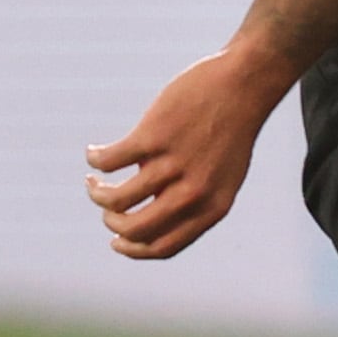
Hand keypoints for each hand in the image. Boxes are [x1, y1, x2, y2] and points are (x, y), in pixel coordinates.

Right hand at [86, 46, 290, 259]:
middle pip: (134, 229)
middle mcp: (193, 193)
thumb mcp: (223, 177)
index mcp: (212, 208)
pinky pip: (109, 161)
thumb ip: (193, 201)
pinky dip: (95, 159)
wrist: (244, 86)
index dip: (133, 250)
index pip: (164, 248)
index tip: (115, 240)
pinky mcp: (153, 137)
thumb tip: (146, 212)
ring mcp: (173, 166)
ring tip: (93, 181)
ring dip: (96, 193)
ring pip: (116, 199)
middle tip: (104, 205)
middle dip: (111, 223)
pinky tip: (94, 153)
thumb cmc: (230, 131)